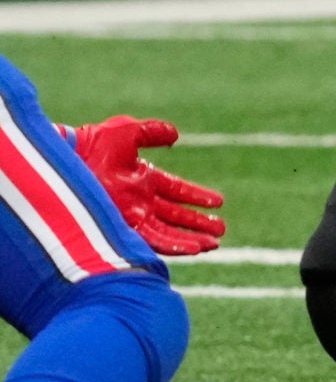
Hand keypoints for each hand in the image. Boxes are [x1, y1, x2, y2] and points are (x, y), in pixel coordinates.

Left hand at [63, 117, 224, 255]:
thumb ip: (152, 131)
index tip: (218, 202)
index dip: (197, 196)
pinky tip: (193, 250)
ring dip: (192, 239)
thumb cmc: (92, 144)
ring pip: (168, 232)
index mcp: (142, 179)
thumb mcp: (127, 132)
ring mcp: (132, 216)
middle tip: (221, 229)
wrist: (68, 163)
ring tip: (214, 244)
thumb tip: (175, 134)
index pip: (176, 191)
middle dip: (198, 223)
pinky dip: (175, 247)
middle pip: (175, 216)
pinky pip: (155, 242)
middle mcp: (139, 201)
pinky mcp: (124, 229)